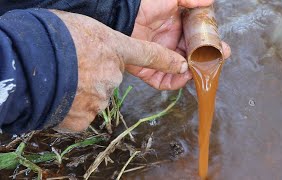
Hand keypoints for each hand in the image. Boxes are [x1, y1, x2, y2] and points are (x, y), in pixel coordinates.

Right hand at [51, 10, 188, 131]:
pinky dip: (70, 108)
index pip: (148, 54)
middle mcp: (112, 74)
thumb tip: (96, 55)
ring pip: (93, 98)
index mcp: (114, 48)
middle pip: (109, 80)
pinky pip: (80, 114)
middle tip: (72, 69)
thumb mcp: (81, 28)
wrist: (31, 62)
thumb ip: (97, 43)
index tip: (182, 67)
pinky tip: (58, 96)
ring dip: (80, 92)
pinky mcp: (85, 117)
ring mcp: (100, 97)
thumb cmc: (54, 38)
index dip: (166, 61)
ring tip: (61, 81)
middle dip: (94, 77)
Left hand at [129, 0, 230, 89]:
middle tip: (215, 62)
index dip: (210, 48)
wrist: (124, 16)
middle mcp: (169, 46)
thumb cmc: (145, 5)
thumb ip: (191, 0)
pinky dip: (175, 82)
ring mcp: (159, 59)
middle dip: (204, 63)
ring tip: (198, 69)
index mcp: (176, 31)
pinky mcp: (148, 71)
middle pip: (191, 60)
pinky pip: (163, 82)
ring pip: (179, 73)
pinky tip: (184, 75)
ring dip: (191, 73)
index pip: (197, 44)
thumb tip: (210, 2)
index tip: (222, 49)